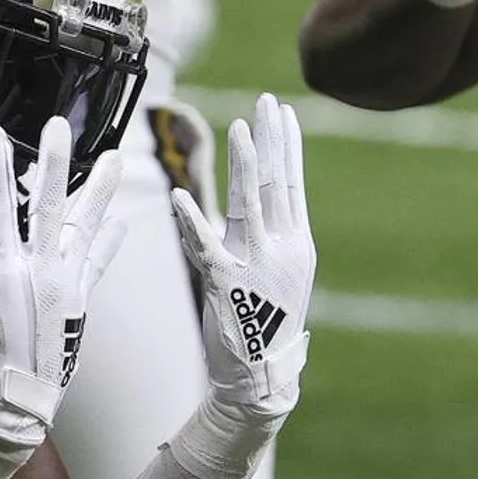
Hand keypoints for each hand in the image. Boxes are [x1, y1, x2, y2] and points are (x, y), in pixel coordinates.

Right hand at [0, 118, 124, 478]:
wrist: (10, 405)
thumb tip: (10, 265)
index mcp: (4, 272)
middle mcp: (39, 272)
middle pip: (49, 207)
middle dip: (54, 164)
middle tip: (59, 127)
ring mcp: (65, 286)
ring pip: (83, 227)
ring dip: (97, 190)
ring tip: (113, 158)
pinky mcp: (80, 303)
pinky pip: (97, 264)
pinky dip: (109, 243)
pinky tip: (121, 222)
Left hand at [171, 93, 315, 419]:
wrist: (259, 377)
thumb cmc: (264, 321)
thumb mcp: (282, 273)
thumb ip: (273, 234)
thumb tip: (267, 195)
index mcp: (297, 245)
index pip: (292, 184)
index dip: (286, 146)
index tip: (283, 112)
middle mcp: (282, 250)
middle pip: (277, 184)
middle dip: (271, 140)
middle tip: (268, 101)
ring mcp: (256, 266)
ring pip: (249, 205)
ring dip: (245, 165)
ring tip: (241, 128)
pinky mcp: (225, 283)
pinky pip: (205, 244)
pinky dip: (191, 220)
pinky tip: (179, 197)